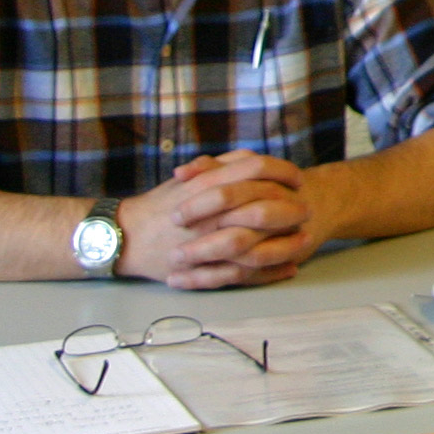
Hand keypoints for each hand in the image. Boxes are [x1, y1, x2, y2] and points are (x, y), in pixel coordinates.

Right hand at [121, 152, 320, 288]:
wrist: (126, 237)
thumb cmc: (160, 205)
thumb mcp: (188, 179)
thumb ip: (220, 166)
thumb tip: (252, 159)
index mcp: (208, 185)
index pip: (256, 170)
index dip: (282, 172)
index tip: (297, 178)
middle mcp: (211, 214)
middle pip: (264, 208)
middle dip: (291, 210)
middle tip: (307, 210)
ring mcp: (209, 245)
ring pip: (259, 246)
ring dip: (287, 244)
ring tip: (306, 240)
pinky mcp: (206, 271)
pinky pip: (246, 274)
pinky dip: (271, 272)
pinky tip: (288, 267)